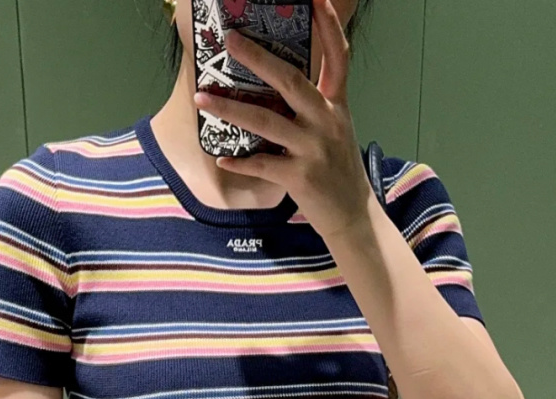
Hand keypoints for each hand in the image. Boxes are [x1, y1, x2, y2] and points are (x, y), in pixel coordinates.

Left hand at [193, 0, 373, 241]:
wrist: (353, 216)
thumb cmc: (337, 171)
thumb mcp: (334, 130)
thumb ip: (312, 106)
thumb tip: (275, 84)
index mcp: (336, 105)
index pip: (338, 57)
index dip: (329, 25)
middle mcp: (326, 122)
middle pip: (290, 81)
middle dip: (257, 58)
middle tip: (230, 39)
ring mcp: (314, 150)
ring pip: (266, 121)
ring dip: (229, 109)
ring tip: (202, 96)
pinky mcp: (300, 179)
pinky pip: (262, 166)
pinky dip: (240, 162)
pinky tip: (221, 158)